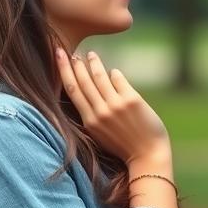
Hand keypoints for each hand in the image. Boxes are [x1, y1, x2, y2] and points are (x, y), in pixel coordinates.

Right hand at [56, 48, 170, 166]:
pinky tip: (113, 71)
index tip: (59, 57)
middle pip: (83, 81)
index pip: (72, 91)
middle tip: (69, 51)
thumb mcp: (101, 135)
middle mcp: (100, 112)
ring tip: (90, 55)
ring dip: (94, 64)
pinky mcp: (132, 100)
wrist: (148, 156)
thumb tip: (90, 93)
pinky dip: (114, 74)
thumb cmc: (125, 147)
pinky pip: (119, 80)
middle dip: (74, 64)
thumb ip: (94, 116)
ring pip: (100, 77)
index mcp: (90, 122)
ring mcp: (116, 105)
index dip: (64, 71)